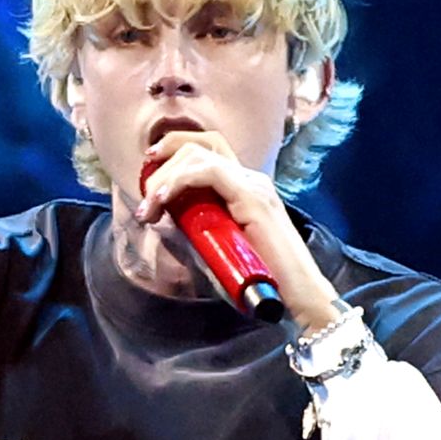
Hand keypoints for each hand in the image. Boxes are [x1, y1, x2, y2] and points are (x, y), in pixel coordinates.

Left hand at [134, 130, 342, 330]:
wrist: (295, 295)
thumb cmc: (258, 279)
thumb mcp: (214, 250)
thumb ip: (191, 232)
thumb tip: (163, 219)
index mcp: (244, 187)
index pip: (208, 148)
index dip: (174, 150)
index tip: (149, 171)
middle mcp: (250, 179)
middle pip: (200, 143)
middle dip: (163, 162)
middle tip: (145, 197)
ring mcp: (253, 185)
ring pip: (199, 154)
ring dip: (166, 176)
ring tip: (150, 204)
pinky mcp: (253, 198)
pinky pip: (209, 172)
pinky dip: (179, 181)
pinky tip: (162, 199)